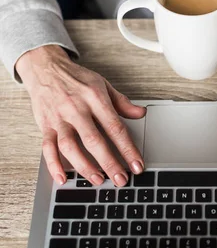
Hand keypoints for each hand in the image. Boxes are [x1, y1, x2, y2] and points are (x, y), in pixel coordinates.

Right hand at [16, 45, 145, 185]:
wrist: (45, 67)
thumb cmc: (76, 78)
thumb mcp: (102, 84)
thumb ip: (121, 102)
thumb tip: (141, 113)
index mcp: (95, 98)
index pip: (115, 127)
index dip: (128, 148)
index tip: (136, 164)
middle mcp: (76, 109)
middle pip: (94, 140)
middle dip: (109, 163)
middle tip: (121, 179)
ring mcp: (59, 118)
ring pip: (70, 146)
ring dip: (84, 166)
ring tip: (98, 180)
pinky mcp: (45, 125)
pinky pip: (47, 147)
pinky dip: (53, 165)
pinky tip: (62, 178)